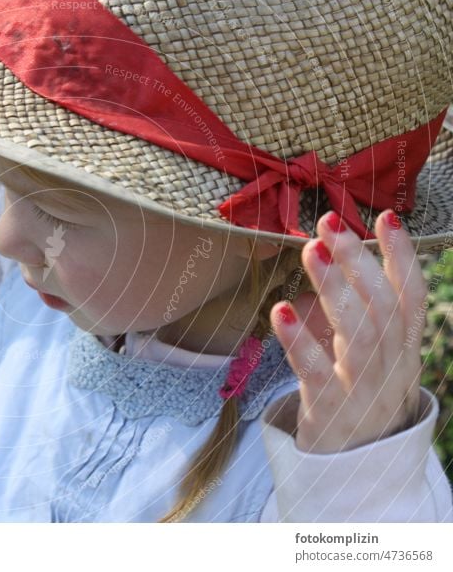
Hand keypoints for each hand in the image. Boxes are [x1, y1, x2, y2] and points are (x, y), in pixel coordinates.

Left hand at [269, 209, 426, 453]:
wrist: (354, 473)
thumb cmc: (357, 400)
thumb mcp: (369, 358)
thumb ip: (358, 315)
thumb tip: (331, 258)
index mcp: (403, 351)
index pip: (411, 297)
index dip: (402, 257)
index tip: (385, 217)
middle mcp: (391, 368)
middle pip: (382, 307)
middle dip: (359, 261)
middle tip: (330, 225)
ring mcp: (364, 392)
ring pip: (357, 335)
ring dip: (334, 289)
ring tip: (312, 251)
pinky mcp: (330, 412)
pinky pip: (316, 374)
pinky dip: (299, 341)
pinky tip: (280, 311)